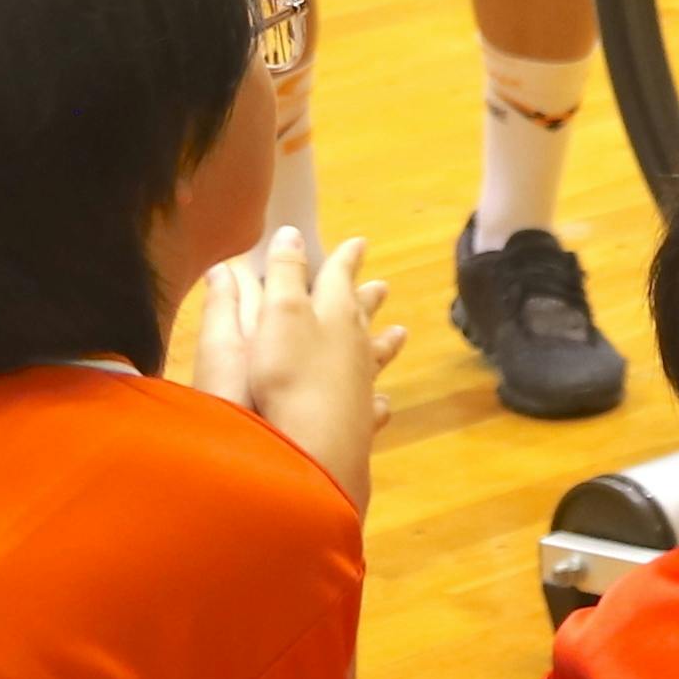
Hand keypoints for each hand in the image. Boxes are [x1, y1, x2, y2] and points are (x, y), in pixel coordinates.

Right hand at [199, 227, 399, 501]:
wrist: (313, 445)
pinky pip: (373, 406)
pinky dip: (378, 400)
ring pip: (376, 357)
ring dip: (385, 343)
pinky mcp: (359, 424)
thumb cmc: (289, 374)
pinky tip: (383, 403)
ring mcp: (361, 386)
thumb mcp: (279, 314)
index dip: (346, 259)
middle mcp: (354, 346)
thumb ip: (286, 274)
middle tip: (382, 285)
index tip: (359, 243)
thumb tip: (291, 233)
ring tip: (399, 334)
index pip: (339, 276)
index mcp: (332, 313)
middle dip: (367, 297)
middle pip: (362, 315)